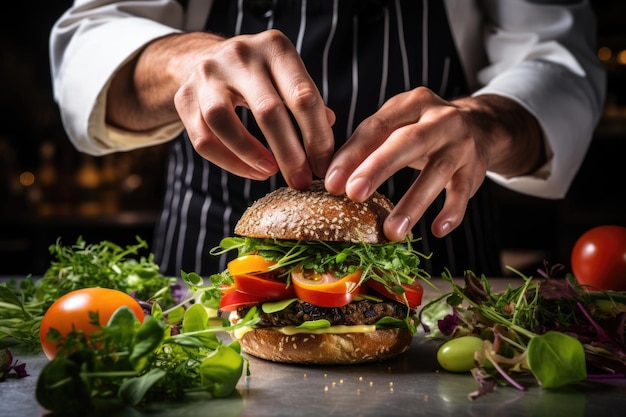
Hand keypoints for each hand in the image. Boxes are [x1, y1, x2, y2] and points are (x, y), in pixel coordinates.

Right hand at [107, 30, 334, 188]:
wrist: (205, 57)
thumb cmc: (260, 74)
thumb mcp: (288, 76)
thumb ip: (308, 106)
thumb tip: (328, 148)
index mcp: (275, 47)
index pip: (303, 96)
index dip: (317, 136)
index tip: (324, 166)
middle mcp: (240, 55)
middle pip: (268, 111)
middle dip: (289, 153)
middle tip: (301, 181)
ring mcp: (207, 74)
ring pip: (224, 122)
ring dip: (251, 155)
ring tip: (270, 173)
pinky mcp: (184, 96)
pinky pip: (203, 138)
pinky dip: (228, 161)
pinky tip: (250, 170)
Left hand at [324, 87, 544, 240]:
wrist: (479, 127)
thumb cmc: (421, 131)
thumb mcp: (396, 126)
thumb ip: (365, 146)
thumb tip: (332, 178)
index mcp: (412, 103)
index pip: (376, 126)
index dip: (352, 155)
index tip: (331, 183)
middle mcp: (440, 119)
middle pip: (407, 143)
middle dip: (378, 169)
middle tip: (353, 195)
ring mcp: (461, 144)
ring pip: (437, 173)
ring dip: (413, 204)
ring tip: (391, 232)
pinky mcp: (475, 169)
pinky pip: (463, 193)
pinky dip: (451, 213)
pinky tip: (436, 231)